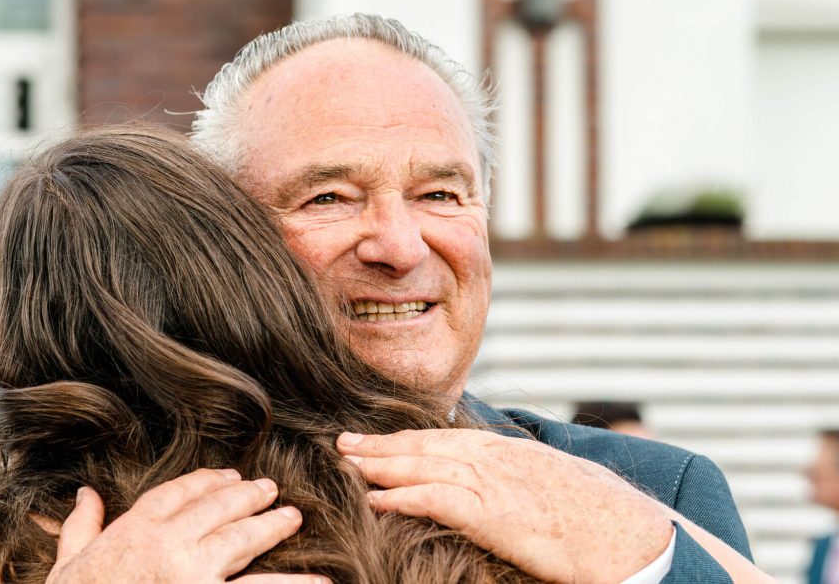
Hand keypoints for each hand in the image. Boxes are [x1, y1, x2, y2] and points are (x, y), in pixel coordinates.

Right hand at [45, 468, 328, 583]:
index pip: (178, 493)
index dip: (206, 481)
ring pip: (242, 541)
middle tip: (270, 489)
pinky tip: (319, 581)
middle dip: (247, 496)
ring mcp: (193, 576)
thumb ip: (80, 527)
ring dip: (272, 526)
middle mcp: (168, 545)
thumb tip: (86, 494)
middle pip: (217, 509)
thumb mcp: (67, 566)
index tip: (227, 474)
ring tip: (294, 517)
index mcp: (134, 530)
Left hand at [337, 429, 671, 583]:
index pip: (444, 437)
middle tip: (343, 443)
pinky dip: (403, 497)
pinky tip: (377, 500)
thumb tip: (502, 482)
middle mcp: (493, 456)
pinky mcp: (492, 512)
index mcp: (506, 449)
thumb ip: (518, 473)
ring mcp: (492, 481)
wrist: (627, 532)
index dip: (405, 438)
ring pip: (423, 465)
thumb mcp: (552, 479)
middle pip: (424, 444)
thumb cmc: (596, 513)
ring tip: (347, 465)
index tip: (377, 439)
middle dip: (381, 444)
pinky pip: (436, 499)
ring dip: (380, 465)